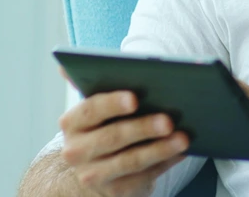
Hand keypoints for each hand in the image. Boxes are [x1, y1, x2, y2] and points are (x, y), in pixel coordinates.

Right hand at [57, 77, 188, 196]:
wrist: (95, 170)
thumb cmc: (104, 126)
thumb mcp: (97, 108)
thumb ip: (91, 83)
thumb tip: (64, 65)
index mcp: (72, 123)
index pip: (90, 110)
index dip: (112, 103)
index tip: (135, 98)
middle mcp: (77, 151)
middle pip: (113, 137)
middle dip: (143, 128)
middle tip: (169, 119)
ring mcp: (94, 175)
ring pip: (130, 161)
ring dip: (160, 149)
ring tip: (184, 138)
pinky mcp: (114, 192)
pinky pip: (143, 178)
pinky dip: (164, 163)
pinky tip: (181, 152)